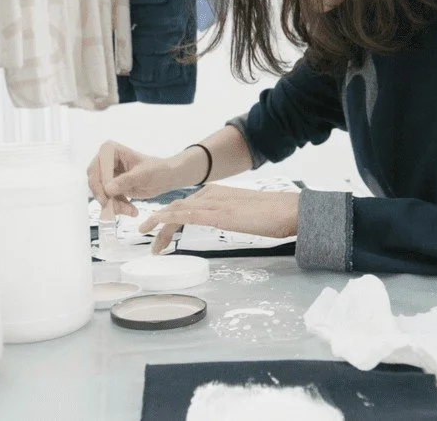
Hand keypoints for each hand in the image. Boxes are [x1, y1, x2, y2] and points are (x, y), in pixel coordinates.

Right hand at [86, 141, 180, 216]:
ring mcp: (108, 176)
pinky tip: (132, 211)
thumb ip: (125, 180)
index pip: (97, 167)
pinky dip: (119, 207)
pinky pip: (109, 200)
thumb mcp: (142, 174)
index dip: (99, 182)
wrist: (167, 178)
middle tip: (113, 208)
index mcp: (111, 151)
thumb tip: (108, 189)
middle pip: (95, 182)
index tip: (107, 196)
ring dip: (114, 205)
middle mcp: (106, 162)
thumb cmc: (157, 169)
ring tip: (131, 211)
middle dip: (105, 197)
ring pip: (101, 194)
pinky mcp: (113, 189)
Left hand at [139, 185, 299, 253]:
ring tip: (149, 243)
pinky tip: (159, 230)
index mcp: (217, 193)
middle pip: (176, 208)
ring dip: (159, 226)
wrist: (288, 210)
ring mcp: (214, 203)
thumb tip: (226, 224)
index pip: (185, 205)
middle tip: (148, 241)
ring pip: (176, 211)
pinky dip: (169, 222)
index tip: (160, 233)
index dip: (168, 218)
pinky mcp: (218, 214)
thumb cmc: (272, 214)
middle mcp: (211, 194)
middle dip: (158, 224)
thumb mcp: (244, 214)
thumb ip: (230, 216)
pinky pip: (187, 216)